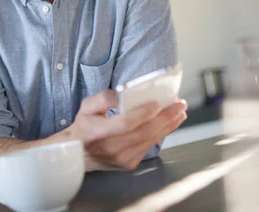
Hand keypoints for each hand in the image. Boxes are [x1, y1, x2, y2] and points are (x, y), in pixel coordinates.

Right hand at [64, 90, 186, 170]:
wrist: (79, 154)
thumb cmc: (84, 127)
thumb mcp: (87, 106)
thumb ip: (103, 98)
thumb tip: (122, 95)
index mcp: (99, 132)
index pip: (125, 124)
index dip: (142, 114)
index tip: (156, 104)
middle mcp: (112, 148)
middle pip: (144, 132)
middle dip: (165, 118)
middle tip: (179, 105)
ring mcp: (122, 159)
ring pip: (150, 140)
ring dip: (168, 126)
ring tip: (180, 113)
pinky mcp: (129, 163)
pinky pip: (149, 146)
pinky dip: (160, 134)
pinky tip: (168, 124)